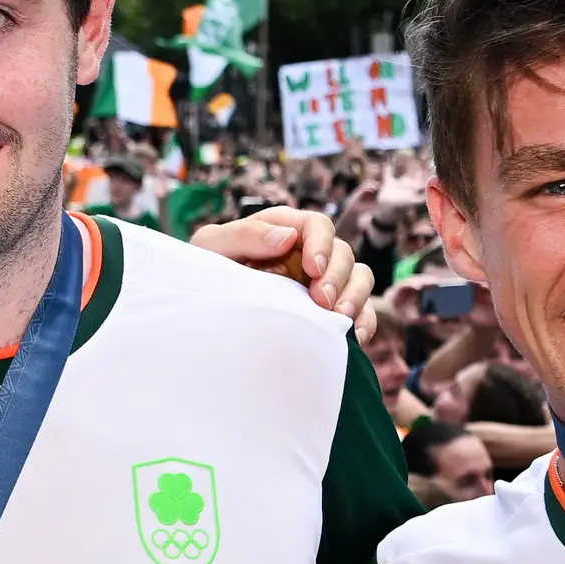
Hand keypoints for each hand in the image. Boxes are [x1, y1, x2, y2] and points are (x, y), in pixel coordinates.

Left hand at [193, 206, 365, 318]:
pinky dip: (364, 322)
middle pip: (343, 252)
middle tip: (323, 301)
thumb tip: (286, 237)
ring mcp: (322, 282)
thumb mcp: (212, 248)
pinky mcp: (329, 311)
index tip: (313, 268)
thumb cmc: (204, 272)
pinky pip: (361, 312)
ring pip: (359, 278)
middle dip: (338, 276)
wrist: (201, 312)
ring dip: (356, 296)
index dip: (321, 244)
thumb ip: (245, 236)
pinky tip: (353, 338)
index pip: (317, 225)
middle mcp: (308, 253)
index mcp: (284, 229)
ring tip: (340, 319)